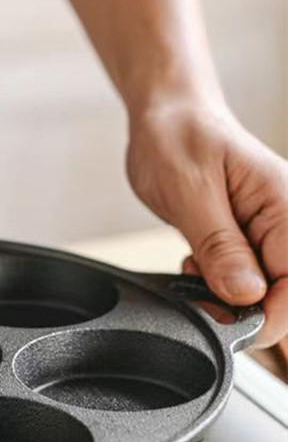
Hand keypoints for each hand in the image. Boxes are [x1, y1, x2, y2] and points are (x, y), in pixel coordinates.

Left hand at [126, 101, 287, 346]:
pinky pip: (239, 281)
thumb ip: (220, 246)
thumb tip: (246, 294)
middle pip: (281, 295)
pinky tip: (194, 265)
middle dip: (239, 308)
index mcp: (287, 206)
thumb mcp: (190, 191)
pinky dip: (213, 286)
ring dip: (223, 297)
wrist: (166, 117)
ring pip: (259, 293)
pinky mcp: (246, 240)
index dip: (267, 316)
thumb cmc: (178, 138)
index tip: (228, 324)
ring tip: (193, 268)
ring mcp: (266, 233)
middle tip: (198, 291)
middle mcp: (285, 222)